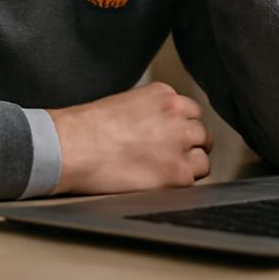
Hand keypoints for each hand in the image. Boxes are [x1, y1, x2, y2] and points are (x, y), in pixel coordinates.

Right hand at [48, 82, 212, 194]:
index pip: (190, 112)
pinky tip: (158, 183)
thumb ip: (153, 112)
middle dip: (189, 146)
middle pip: (201, 133)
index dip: (180, 128)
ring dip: (188, 166)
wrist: (76, 145)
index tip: (169, 139)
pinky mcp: (178, 173)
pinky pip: (194, 182)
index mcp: (164, 94)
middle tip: (170, 158)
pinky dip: (180, 185)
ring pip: (203, 158)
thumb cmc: (90, 126)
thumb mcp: (127, 103)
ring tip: (164, 173)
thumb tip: (161, 132)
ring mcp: (180, 143)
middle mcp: (177, 114)